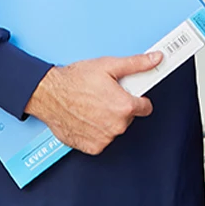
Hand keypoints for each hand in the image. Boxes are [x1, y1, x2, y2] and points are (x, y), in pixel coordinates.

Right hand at [25, 52, 161, 154]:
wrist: (48, 94)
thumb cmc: (74, 81)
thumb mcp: (109, 66)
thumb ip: (137, 64)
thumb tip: (156, 59)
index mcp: (125, 106)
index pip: (145, 107)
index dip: (137, 98)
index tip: (130, 95)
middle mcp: (117, 125)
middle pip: (129, 117)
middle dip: (120, 107)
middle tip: (104, 96)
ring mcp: (104, 138)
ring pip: (115, 129)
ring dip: (107, 119)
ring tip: (92, 105)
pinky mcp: (93, 147)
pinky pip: (102, 139)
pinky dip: (96, 131)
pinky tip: (86, 117)